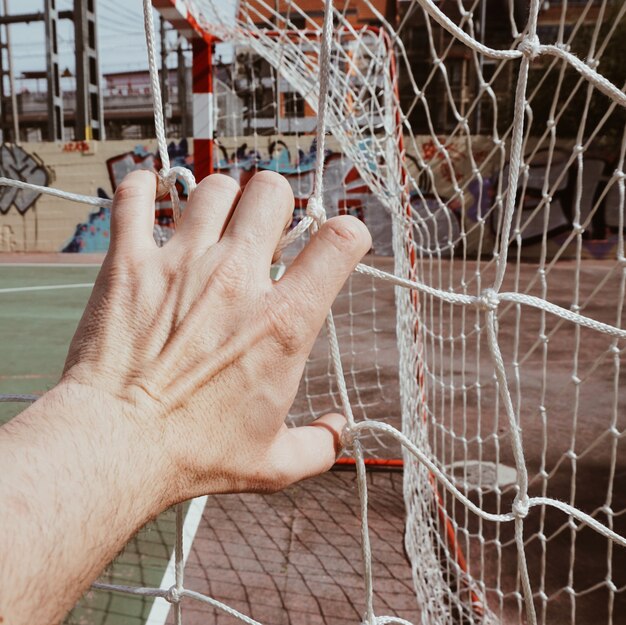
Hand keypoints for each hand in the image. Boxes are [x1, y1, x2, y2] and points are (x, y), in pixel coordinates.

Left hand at [62, 169, 370, 503]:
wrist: (116, 445)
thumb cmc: (194, 453)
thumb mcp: (273, 463)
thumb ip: (319, 446)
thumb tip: (339, 430)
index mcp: (284, 321)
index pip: (339, 242)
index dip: (346, 233)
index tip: (334, 244)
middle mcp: (238, 279)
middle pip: (272, 193)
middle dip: (275, 204)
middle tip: (263, 231)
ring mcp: (182, 264)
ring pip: (215, 188)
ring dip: (221, 199)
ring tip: (213, 222)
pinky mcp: (130, 262)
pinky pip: (135, 197)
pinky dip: (143, 188)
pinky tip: (148, 194)